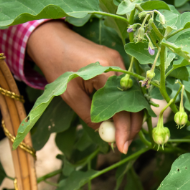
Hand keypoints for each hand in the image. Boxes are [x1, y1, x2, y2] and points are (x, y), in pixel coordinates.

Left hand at [27, 21, 142, 153]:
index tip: (121, 149)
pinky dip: (125, 108)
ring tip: (121, 138)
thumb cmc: (58, 67)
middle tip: (122, 147)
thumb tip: (105, 134)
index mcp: (107, 73)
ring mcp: (121, 65)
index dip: (124, 132)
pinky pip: (127, 91)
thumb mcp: (71, 97)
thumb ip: (89, 116)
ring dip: (129, 120)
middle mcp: (120, 67)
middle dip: (131, 129)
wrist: (55, 40)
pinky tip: (118, 121)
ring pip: (133, 99)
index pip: (123, 109)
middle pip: (134, 105)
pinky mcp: (118, 66)